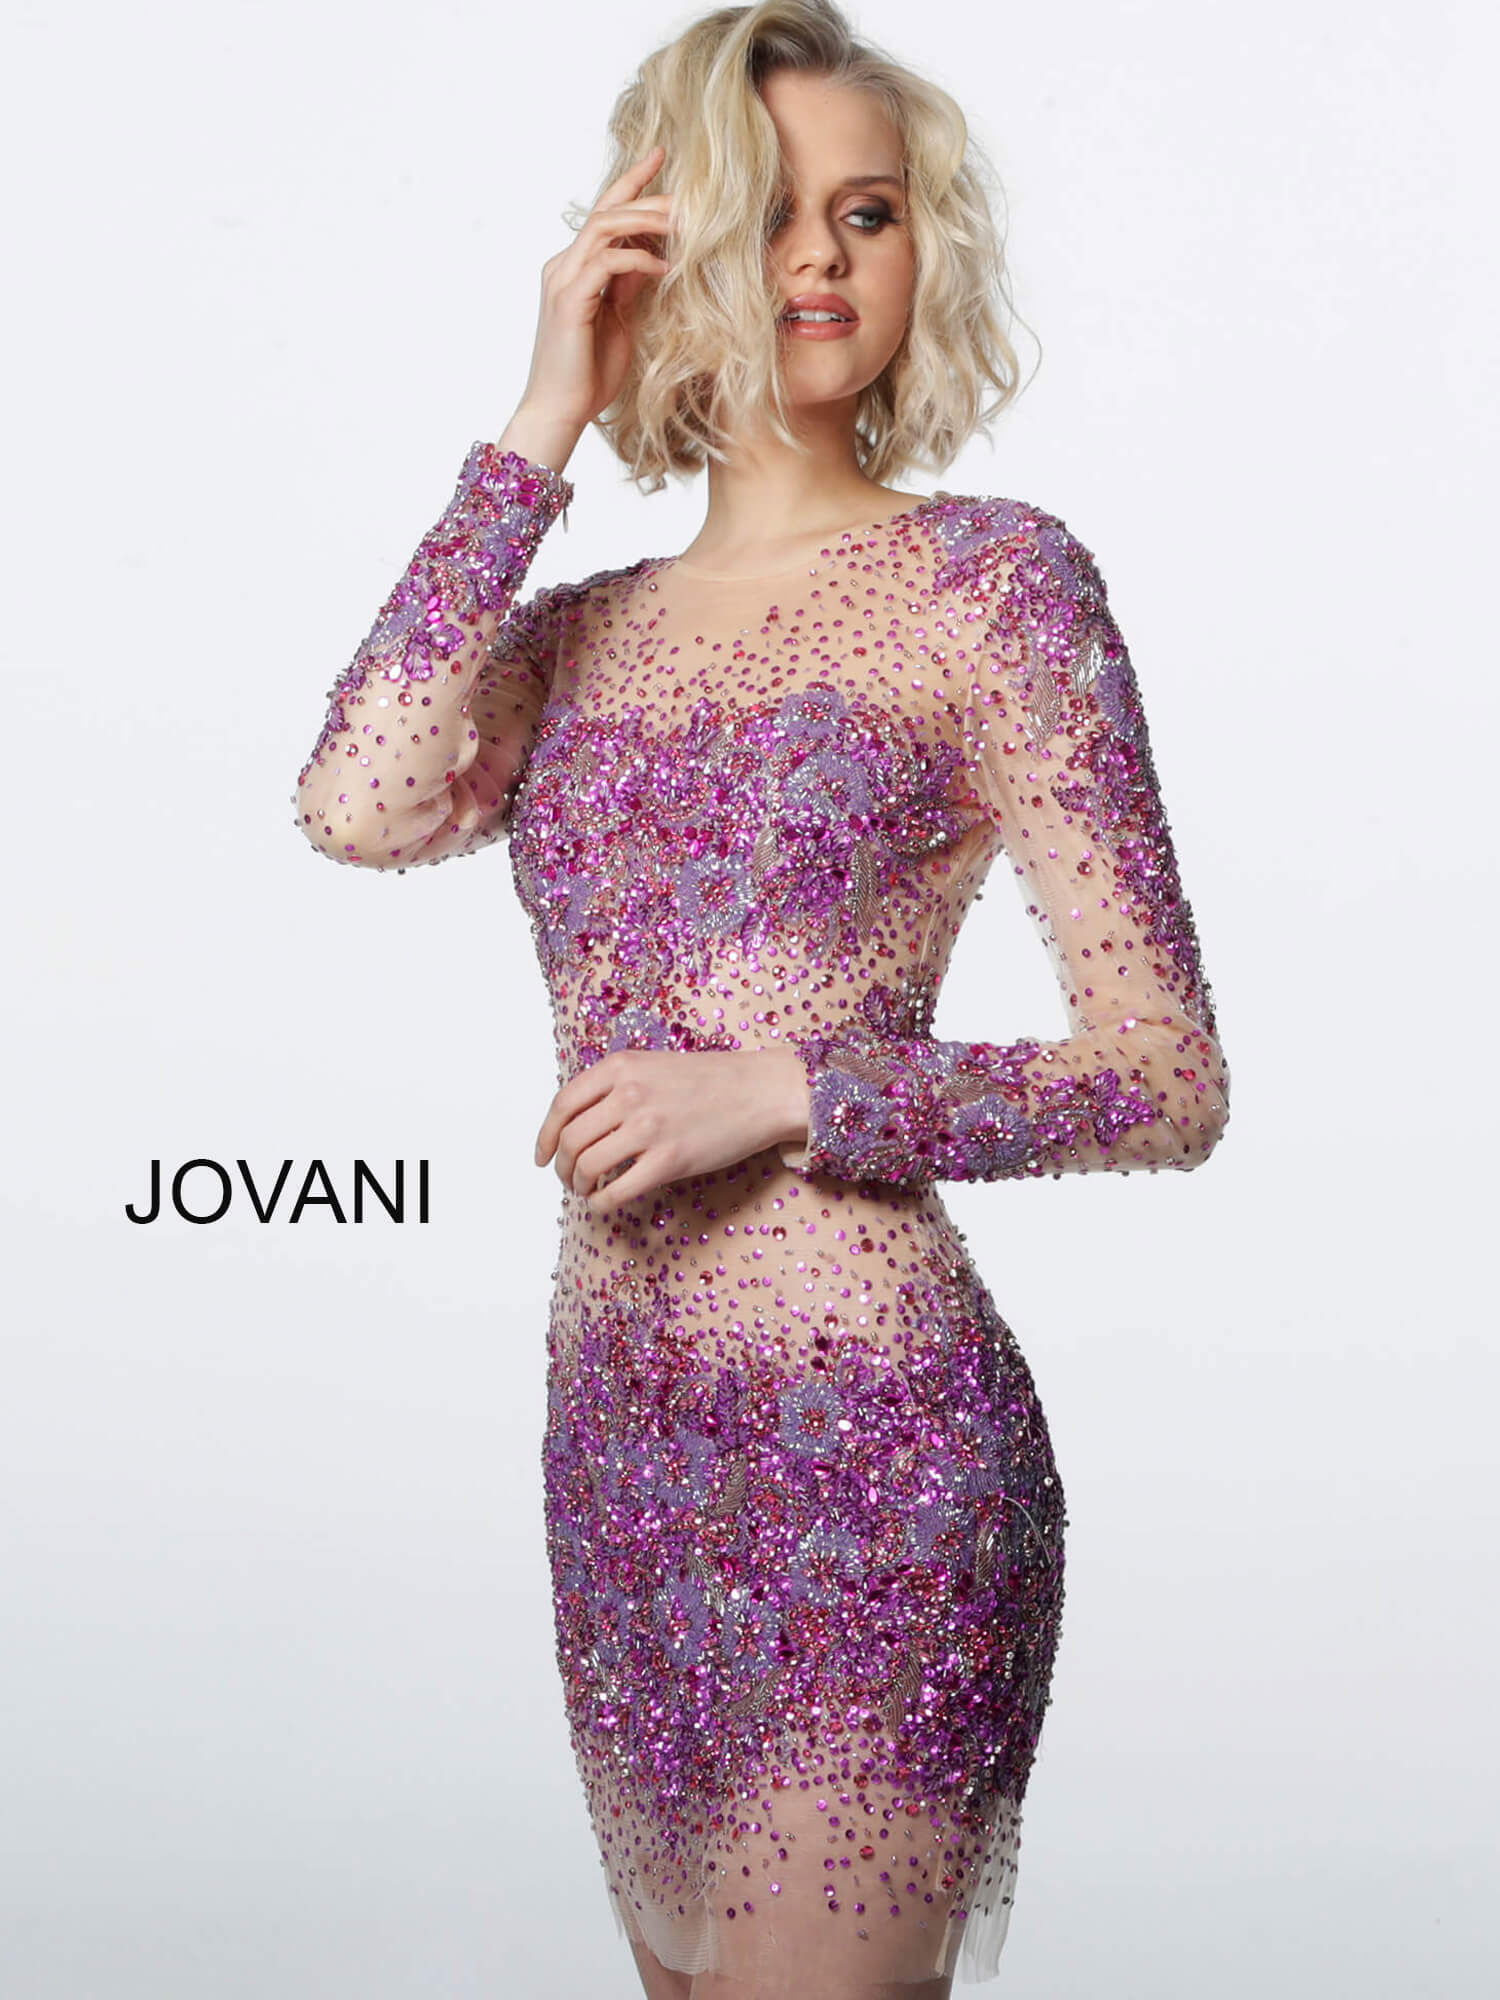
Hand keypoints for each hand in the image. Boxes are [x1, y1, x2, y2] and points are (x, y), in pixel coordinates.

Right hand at [516, 143, 674, 434]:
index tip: (660, 156)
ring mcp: (563, 280)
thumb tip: (653, 259)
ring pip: (606, 228)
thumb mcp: (618, 321)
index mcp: (574, 268)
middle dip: (649, 198)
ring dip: (648, 222)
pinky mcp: (570, 299)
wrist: (560, 411)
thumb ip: (628, 286)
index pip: (604, 214)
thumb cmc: (588, 374)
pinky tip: (665, 268)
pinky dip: (639, 259)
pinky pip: (608, 262)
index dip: (631, 183)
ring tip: (684, 225)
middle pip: (607, 211)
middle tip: (690, 196)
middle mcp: (563, 265)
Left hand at [533, 1048, 809, 1209]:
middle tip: (568, 1178)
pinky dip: (601, 1203)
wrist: (760, 1091)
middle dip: (561, 1166)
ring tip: (587, 1190)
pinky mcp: (670, 1160)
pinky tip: (604, 1202)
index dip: (545, 1136)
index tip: (542, 1156)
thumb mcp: (653, 1066)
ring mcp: (649, 1128)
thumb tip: (578, 1125)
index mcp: (621, 1067)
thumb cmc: (710, 1080)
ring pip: (588, 1166)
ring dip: (579, 1185)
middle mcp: (629, 1094)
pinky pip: (617, 1191)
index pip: (563, 1105)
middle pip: (571, 1140)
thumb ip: (615, 1086)